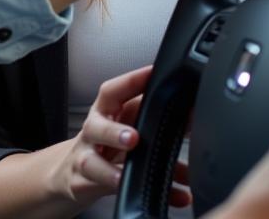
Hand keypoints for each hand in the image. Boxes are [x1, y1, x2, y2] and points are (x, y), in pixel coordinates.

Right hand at [51, 66, 189, 210]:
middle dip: (114, 132)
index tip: (153, 74)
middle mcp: (94, 132)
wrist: (74, 171)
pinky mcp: (84, 184)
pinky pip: (105, 192)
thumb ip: (154, 120)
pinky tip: (146, 195)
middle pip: (97, 126)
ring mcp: (86, 158)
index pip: (115, 91)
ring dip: (110, 170)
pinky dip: (125, 194)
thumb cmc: (107, 143)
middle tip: (134, 138)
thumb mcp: (125, 124)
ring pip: (92, 162)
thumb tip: (193, 116)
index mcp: (105, 111)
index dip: (132, 81)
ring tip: (124, 175)